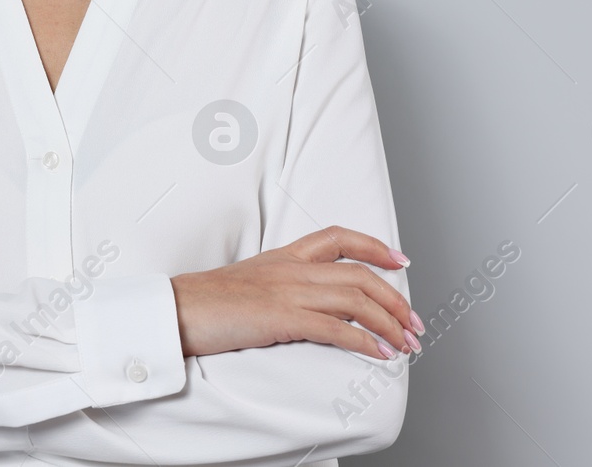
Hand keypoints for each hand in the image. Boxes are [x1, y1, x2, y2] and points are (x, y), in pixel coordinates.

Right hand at [169, 225, 422, 360]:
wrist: (176, 309)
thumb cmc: (206, 303)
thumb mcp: (249, 282)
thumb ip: (279, 285)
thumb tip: (304, 304)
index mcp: (283, 256)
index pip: (338, 238)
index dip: (374, 246)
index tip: (400, 260)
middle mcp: (291, 269)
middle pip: (359, 275)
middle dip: (395, 300)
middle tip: (415, 324)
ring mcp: (287, 291)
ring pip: (355, 300)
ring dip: (389, 324)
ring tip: (407, 344)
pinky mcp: (282, 318)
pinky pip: (336, 328)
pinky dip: (365, 341)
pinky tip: (379, 354)